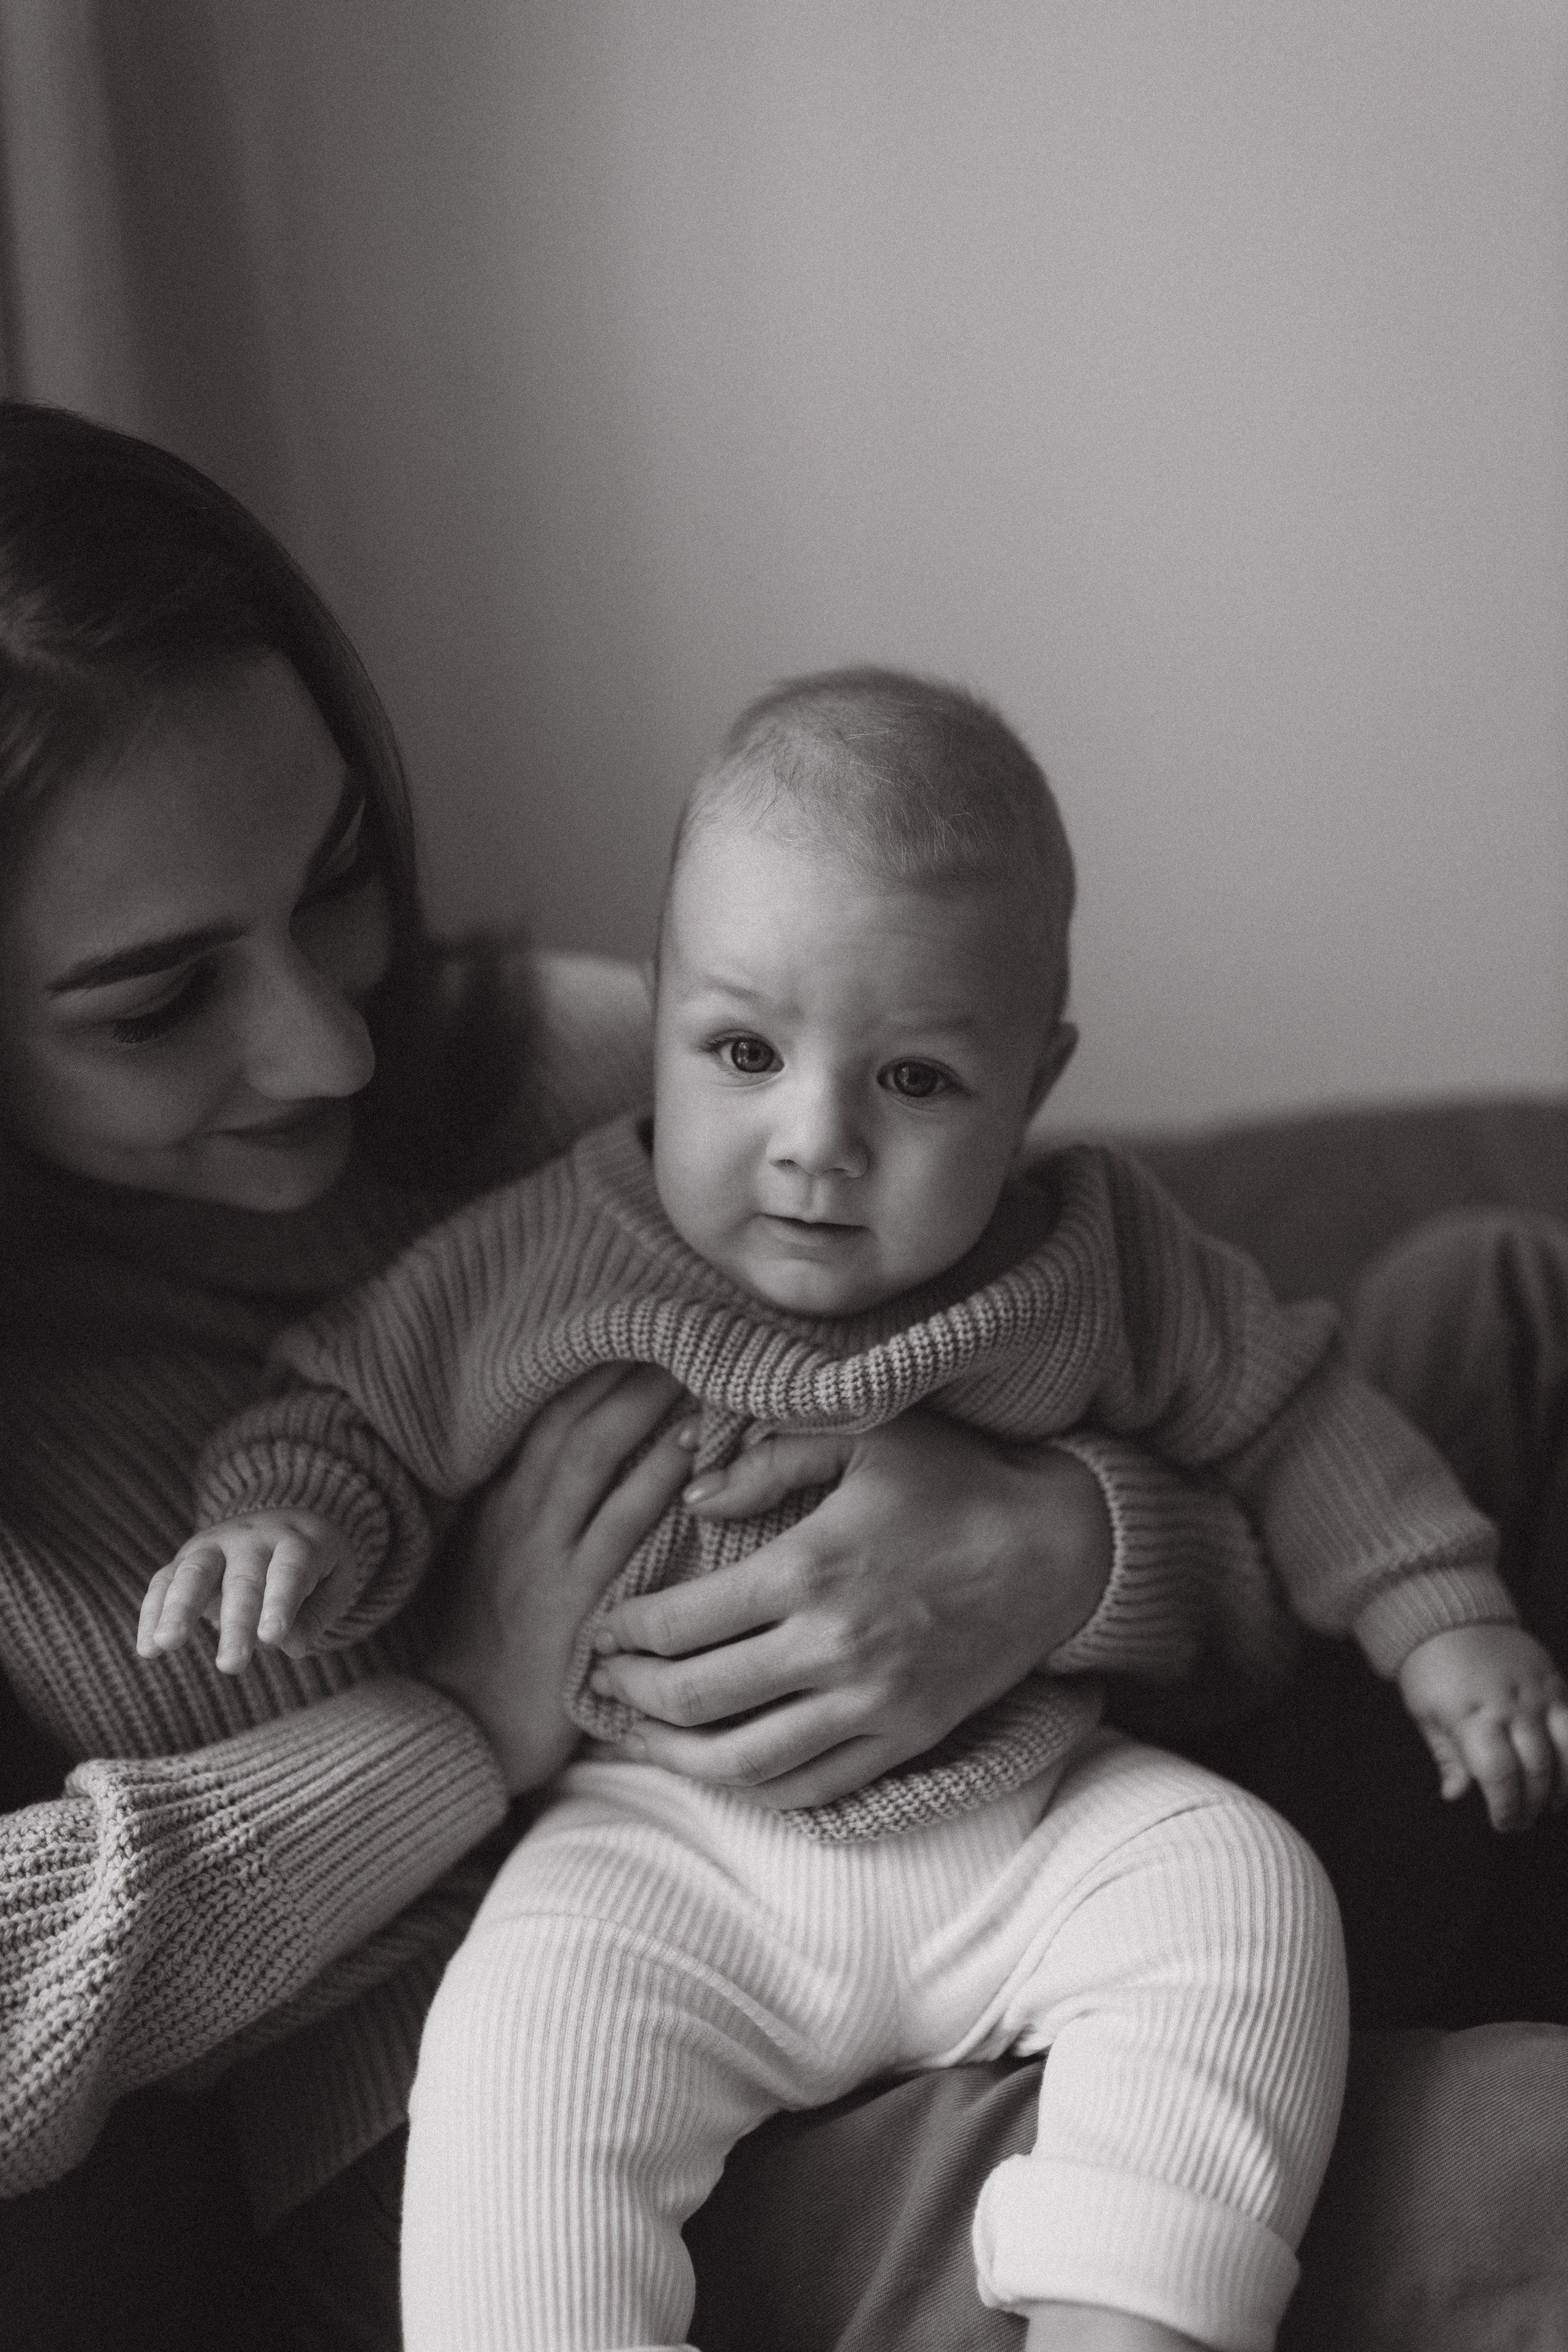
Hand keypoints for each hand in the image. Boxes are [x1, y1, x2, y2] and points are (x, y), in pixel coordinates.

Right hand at [138, 1509, 353, 1674]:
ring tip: (166, 1644)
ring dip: (179, 1608)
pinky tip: (147, 1649)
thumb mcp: (334, 1581)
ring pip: (193, 1572)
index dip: (280, 1603)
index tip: (273, 1637)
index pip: (288, 1571)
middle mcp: (252, 1538)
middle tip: (231, 1666)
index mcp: (296, 1542)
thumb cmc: (315, 1563)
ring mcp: (214, 1544)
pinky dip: (153, 1613)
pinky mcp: (186, 1557)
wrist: (286, 1517)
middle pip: (242, 1579)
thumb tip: (291, 1646)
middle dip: (235, 1622)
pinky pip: (164, 1582)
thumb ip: (316, 1615)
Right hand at [423, 1365, 699, 1794]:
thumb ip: (525, 1509)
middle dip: (625, 1369)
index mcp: (496, 1507)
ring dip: (648, 1405)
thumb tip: (573, 1450)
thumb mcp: (487, 1565)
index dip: (591, 1369)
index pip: (543, 1418)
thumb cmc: (483, 1647)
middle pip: (574, 1421)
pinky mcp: (576, 1599)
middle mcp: (517, 1520)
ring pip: (597, 1459)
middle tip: (681, 1324)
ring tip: (699, 1362)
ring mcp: (546, 1557)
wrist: (462, 1729)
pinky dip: (659, 1479)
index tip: (636, 1327)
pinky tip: (698, 1447)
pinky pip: (623, 1526)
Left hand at [587, 1410, 1112, 1808]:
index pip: (682, 1623)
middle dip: (633, 1693)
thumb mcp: (863, 1436)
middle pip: (697, 1698)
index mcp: (810, 1570)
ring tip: (644, 1735)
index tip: (602, 1626)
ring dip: (678, 1756)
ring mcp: (873, 1703)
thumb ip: (768, 1458)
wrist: (1062, 1546)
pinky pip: (814, 1787)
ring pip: (746, 1762)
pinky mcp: (908, 1738)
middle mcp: (834, 1648)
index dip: (625, 1631)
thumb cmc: (957, 1479)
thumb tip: (692, 1495)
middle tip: (605, 1680)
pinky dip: (755, 1790)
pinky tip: (723, 1771)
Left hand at [1397, 1622, 1567, 1830]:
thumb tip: (1455, 1795)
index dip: (1505, 1806)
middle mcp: (1508, 1705)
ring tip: (1551, 1804)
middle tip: (1522, 1821)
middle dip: (1531, 1803)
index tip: (1502, 1823)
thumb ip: (1447, 1756)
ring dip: (1562, 1784)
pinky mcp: (1553, 1681)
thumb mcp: (1425, 1713)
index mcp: (1471, 1715)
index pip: (1498, 1773)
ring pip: (1565, 1749)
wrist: (1448, 1617)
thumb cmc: (1430, 1670)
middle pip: (1534, 1767)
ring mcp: (1536, 1692)